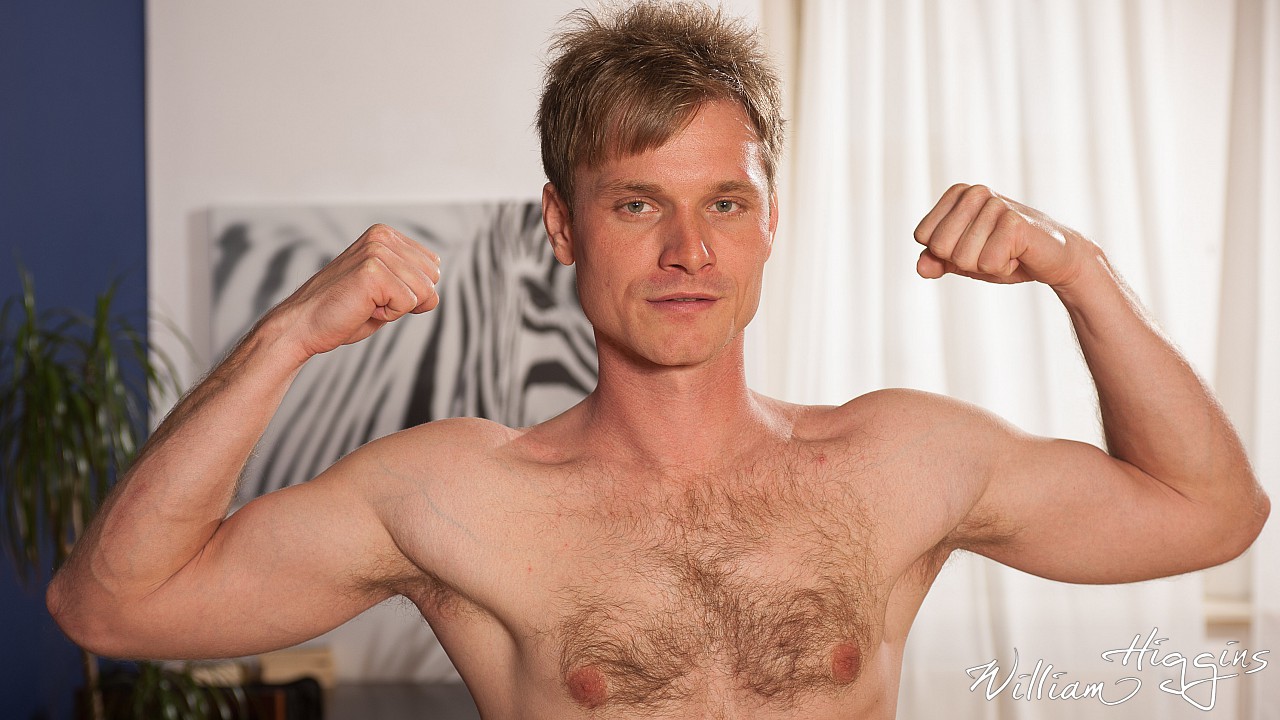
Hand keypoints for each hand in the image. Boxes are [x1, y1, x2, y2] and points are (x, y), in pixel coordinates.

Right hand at [267, 224, 440, 360]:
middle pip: (432, 279)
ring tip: (364, 303)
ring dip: (396, 309)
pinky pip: (409, 303)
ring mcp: (376, 251)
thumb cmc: (343, 311)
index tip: (378, 294)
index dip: (411, 292)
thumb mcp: (387, 292)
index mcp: (385, 235)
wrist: (303, 325)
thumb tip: (435, 294)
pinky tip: (362, 308)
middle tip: (370, 301)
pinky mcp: (372, 271)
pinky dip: (388, 316)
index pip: (433, 268)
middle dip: (408, 300)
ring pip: (424, 293)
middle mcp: (382, 236)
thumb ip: (414, 284)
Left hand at [913, 184, 1091, 287]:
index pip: (923, 236)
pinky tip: (1019, 254)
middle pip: (940, 247)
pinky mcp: (1014, 222)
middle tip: (993, 250)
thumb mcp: (965, 259)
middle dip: (965, 261)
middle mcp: (974, 192)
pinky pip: (988, 263)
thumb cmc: (1007, 254)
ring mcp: (995, 204)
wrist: (1055, 258)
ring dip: (987, 265)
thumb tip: (921, 267)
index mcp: (958, 194)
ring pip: (962, 257)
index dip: (947, 253)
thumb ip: (937, 261)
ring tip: (1008, 251)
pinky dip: (1004, 268)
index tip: (976, 246)